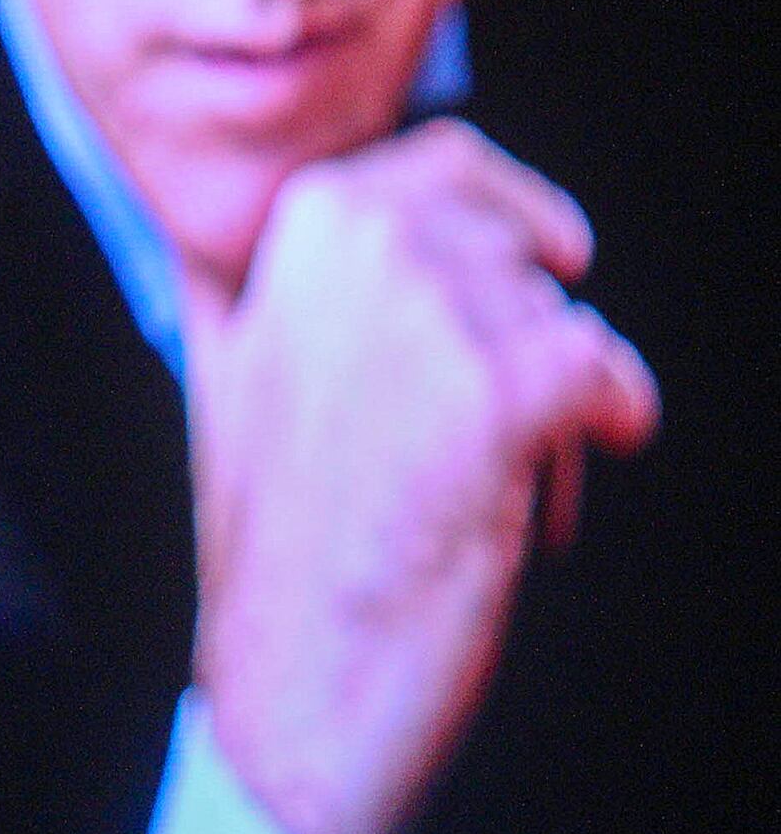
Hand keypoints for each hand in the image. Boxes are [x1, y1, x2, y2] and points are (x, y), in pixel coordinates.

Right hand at [182, 119, 658, 833]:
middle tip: (504, 411)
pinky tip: (554, 482)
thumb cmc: (274, 543)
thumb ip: (244, 285)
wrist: (295, 675)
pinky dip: (609, 422)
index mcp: (295, 228)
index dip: (508, 210)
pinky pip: (608, 369)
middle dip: (528, 322)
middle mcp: (360, 243)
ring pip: (561, 314)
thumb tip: (260, 222)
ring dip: (557, 393)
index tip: (551, 255)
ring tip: (497, 477)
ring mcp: (429, 311)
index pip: (445, 157)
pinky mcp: (500, 389)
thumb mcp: (225, 383)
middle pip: (518, 240)